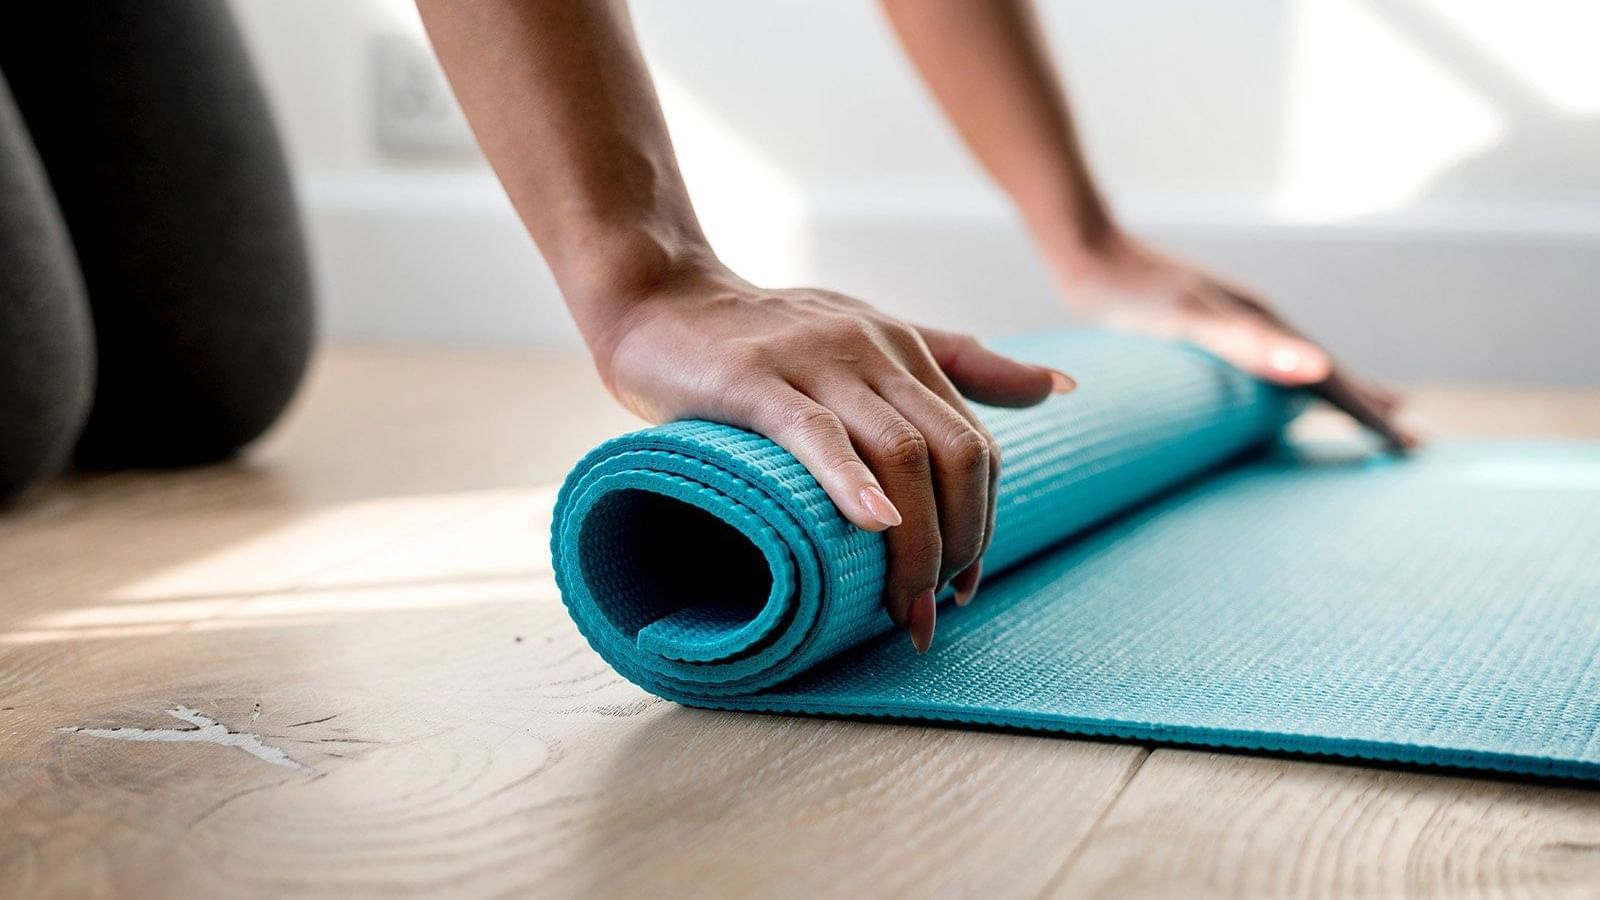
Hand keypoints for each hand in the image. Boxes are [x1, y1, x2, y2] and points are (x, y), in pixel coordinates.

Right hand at [595, 260, 1075, 651]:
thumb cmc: (766, 331)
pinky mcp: (755, 380)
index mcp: (906, 349)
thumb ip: (962, 361)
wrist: (660, 297)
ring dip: (914, 543)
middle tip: (932, 609)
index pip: (974, 446)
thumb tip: (1061, 387)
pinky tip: (873, 525)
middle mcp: (874, 350)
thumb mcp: (875, 334)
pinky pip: (816, 434)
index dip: (981, 522)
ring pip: (900, 453)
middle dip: (958, 542)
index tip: (963, 584)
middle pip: (953, 454)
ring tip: (901, 607)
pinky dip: (851, 483)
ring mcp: (816, 362)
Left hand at [1053, 235, 1417, 449]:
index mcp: (1266, 325)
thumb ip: (1252, 344)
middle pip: (1327, 370)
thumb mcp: (1192, 320)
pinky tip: (1283, 391)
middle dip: (1368, 406)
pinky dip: (1292, 382)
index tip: (1408, 445)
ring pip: (1301, 365)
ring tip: (1369, 412)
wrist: (1086, 251)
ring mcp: (1235, 323)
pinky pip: (1267, 364)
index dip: (1368, 413)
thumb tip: (1319, 368)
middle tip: (1412, 441)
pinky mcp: (1206, 328)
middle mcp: (1260, 320)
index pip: (1332, 378)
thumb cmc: (1131, 293)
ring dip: (1337, 392)